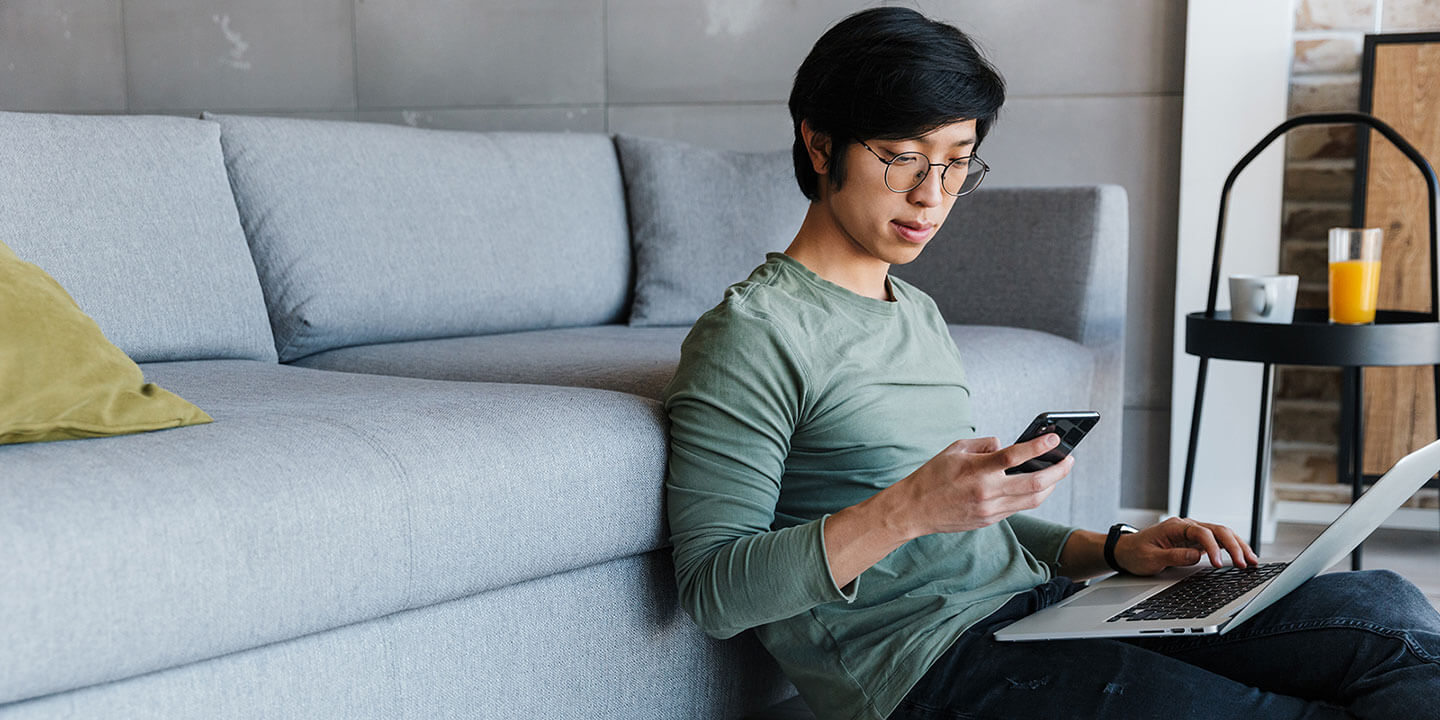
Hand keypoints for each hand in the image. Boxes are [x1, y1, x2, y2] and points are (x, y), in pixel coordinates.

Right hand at [895, 434, 1072, 536]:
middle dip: (1058, 471)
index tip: (1055, 438)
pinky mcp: (990, 520)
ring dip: (1051, 486)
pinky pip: (1019, 507)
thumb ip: (984, 444)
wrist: (915, 509)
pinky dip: (1033, 495)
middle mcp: (987, 491)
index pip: (1015, 456)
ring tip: (1058, 473)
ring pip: (1033, 499)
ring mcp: (990, 509)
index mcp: (977, 470)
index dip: (1039, 446)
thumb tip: (1007, 446)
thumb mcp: (955, 449)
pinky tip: (1038, 486)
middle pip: (1034, 483)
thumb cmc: (933, 475)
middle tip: (1069, 460)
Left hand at [1113, 517, 1260, 575]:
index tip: (1219, 564)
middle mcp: (1186, 525)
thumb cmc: (1136, 553)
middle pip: (1217, 530)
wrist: (1126, 550)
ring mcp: (1192, 532)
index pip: (1201, 533)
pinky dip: (1231, 548)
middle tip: (1245, 563)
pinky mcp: (1195, 540)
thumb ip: (1174, 556)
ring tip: (1252, 560)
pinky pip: (1217, 541)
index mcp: (1175, 526)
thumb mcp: (1151, 558)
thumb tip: (1197, 556)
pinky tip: (1242, 556)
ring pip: (1221, 534)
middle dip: (1234, 546)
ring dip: (1238, 546)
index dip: (1213, 548)